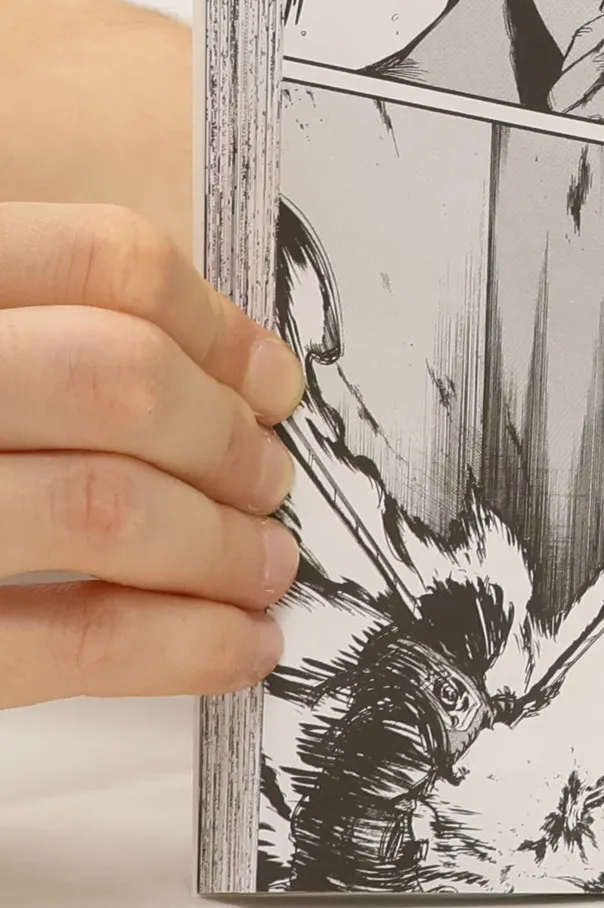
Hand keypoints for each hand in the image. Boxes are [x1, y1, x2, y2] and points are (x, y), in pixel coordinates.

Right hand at [0, 204, 305, 708]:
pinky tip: (239, 649)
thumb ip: (28, 333)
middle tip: (268, 483)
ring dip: (223, 546)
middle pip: (118, 377)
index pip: (99, 259)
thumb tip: (228, 375)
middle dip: (226, 439)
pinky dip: (184, 647)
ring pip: (106, 504)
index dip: (217, 321)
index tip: (271, 380)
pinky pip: (68, 641)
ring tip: (267, 567)